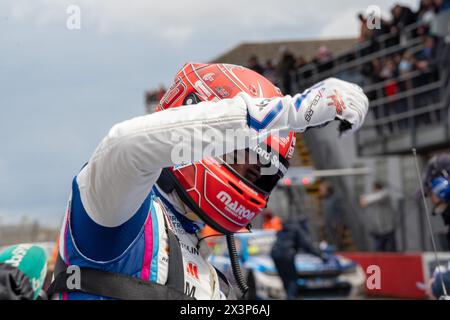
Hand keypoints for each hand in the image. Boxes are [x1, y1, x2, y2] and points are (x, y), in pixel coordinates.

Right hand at [242, 77, 368, 135]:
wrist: (294, 112)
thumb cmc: (301, 110)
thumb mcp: (319, 100)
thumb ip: (332, 100)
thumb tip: (345, 111)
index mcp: (335, 83)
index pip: (358, 91)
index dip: (358, 106)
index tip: (350, 118)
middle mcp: (340, 87)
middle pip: (362, 101)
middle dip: (359, 116)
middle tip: (348, 127)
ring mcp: (340, 96)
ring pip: (360, 111)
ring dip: (354, 124)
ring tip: (343, 131)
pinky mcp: (340, 107)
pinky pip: (355, 118)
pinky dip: (351, 128)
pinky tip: (342, 134)